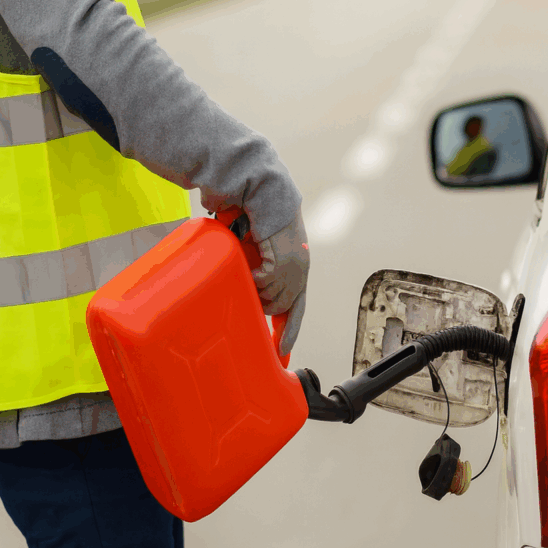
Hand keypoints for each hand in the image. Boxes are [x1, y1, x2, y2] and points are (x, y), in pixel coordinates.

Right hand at [252, 209, 309, 355]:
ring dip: (254, 289)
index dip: (290, 329)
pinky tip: (248, 264)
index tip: (282, 351)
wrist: (265, 196)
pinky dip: (251, 278)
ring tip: (247, 269)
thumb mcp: (264, 252)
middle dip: (262, 304)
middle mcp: (300, 272)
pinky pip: (261, 285)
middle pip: (279, 307)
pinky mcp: (281, 265)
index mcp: (299, 270)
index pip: (297, 307)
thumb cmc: (259, 220)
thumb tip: (252, 293)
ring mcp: (293, 270)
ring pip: (268, 299)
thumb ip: (263, 271)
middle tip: (249, 289)